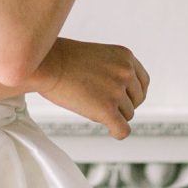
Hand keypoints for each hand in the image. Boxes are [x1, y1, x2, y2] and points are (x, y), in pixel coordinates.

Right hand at [35, 38, 149, 139]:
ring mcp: (117, 91)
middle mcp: (125, 72)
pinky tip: (104, 125)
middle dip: (120, 104)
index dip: (131, 93)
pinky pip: (122, 131)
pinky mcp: (107, 109)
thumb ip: (117, 70)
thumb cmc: (64, 59)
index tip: (118, 96)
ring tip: (89, 101)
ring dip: (111, 114)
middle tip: (97, 98)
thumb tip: (127, 97)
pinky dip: (115, 131)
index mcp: (126, 56)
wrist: (44, 63)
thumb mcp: (99, 55)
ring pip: (127, 115)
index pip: (143, 83)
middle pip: (135, 101)